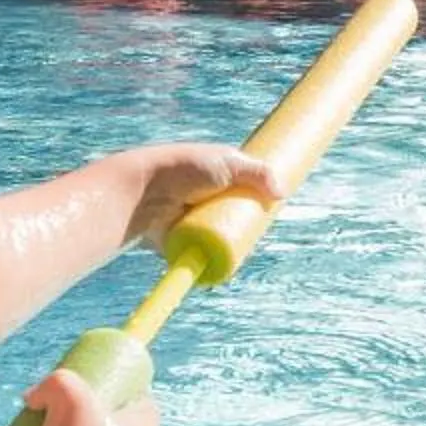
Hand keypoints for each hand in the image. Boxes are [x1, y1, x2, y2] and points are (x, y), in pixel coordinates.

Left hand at [119, 143, 283, 250]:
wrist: (143, 192)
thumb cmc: (184, 169)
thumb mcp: (228, 163)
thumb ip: (259, 173)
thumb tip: (282, 194)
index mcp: (214, 174)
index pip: (242, 188)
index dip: (256, 199)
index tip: (269, 211)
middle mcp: (202, 196)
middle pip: (232, 214)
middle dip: (245, 224)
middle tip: (259, 233)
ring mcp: (191, 219)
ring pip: (218, 236)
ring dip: (231, 243)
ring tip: (247, 249)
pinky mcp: (181, 240)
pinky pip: (201, 253)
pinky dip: (213, 258)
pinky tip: (228, 262)